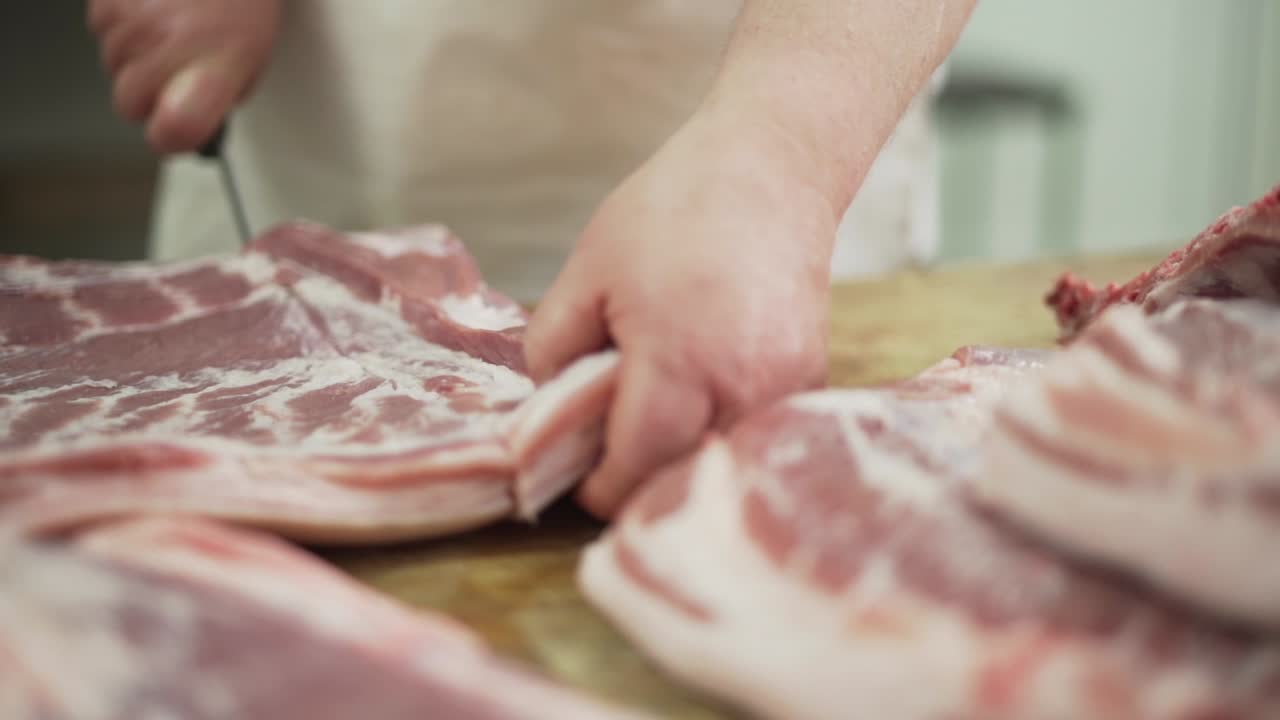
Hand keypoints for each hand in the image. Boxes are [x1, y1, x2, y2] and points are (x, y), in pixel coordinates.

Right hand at [88, 0, 281, 152]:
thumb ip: (220, 97)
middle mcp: (167, 43)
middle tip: (176, 74)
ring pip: (112, 67)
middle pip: (129, 105)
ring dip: (136, 59)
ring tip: (170, 31)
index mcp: (213, 66)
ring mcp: (132, 17)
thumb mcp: (253, 59)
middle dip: (149, 98)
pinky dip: (123, 28)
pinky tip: (152, 11)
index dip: (170, 138)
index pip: (172, 130)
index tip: (177, 133)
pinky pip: (101, 31)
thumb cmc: (242, 0)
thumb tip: (194, 126)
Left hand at [525, 108, 836, 517]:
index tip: (576, 469)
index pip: (633, 469)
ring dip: (679, 458)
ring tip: (652, 411)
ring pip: (719, 464)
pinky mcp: (811, 382)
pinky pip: (751, 435)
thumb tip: (553, 419)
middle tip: (606, 442)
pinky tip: (697, 393)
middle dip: (636, 479)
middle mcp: (743, 388)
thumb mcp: (585, 272)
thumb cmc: (672, 211)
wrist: (771, 169)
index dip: (595, 484)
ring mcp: (786, 389)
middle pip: (678, 480)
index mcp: (679, 359)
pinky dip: (717, 432)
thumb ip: (553, 352)